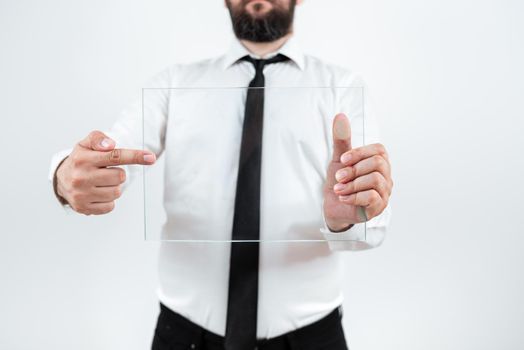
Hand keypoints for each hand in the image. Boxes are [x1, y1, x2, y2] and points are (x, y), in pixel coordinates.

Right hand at [55, 130, 155, 214]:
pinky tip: (98, 193)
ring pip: (117, 192)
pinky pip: (110, 206)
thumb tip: (111, 145)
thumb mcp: (86, 144)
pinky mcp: (84, 207)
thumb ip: (99, 138)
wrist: (61, 180)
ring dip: (113, 187)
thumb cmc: (80, 160)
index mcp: (83, 159)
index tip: (150, 157)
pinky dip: (108, 200)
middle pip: (119, 176)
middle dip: (117, 173)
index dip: (135, 156)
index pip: (115, 156)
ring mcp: (81, 194)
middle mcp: (81, 177)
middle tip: (106, 172)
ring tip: (101, 182)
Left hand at [323, 113, 392, 230]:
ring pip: (375, 180)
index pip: (379, 150)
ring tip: (339, 189)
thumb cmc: (340, 182)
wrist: (333, 206)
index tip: (342, 159)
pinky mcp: (379, 207)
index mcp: (379, 162)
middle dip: (354, 169)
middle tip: (338, 177)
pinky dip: (354, 197)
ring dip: (352, 184)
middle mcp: (386, 176)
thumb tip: (340, 116)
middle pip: (377, 163)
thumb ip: (341, 139)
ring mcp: (385, 192)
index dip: (360, 153)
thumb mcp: (339, 159)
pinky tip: (343, 198)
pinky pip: (372, 197)